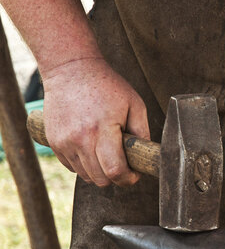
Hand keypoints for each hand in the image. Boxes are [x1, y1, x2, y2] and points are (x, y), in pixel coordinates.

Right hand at [42, 57, 149, 186]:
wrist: (70, 69)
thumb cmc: (107, 86)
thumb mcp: (134, 104)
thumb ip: (142, 132)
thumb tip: (145, 155)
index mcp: (102, 130)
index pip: (115, 171)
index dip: (128, 179)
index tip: (135, 174)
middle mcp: (80, 139)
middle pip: (100, 179)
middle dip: (115, 177)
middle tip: (123, 164)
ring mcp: (64, 142)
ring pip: (85, 176)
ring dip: (99, 171)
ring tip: (107, 154)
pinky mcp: (53, 142)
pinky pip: (72, 167)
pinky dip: (84, 165)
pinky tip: (91, 148)